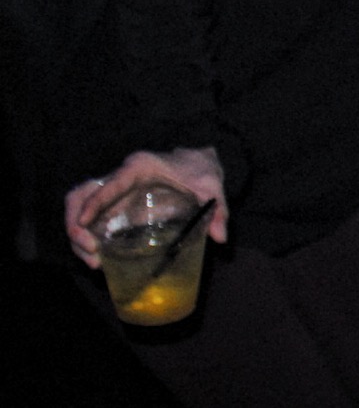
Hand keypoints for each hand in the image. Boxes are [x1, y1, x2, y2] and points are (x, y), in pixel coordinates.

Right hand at [64, 147, 227, 268]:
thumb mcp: (210, 184)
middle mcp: (119, 177)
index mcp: (139, 167)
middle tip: (92, 252)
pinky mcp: (114, 203)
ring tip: (95, 261)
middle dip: (76, 225)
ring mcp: (113, 190)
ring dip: (78, 235)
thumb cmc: (199, 168)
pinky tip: (100, 257)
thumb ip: (217, 208)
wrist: (197, 159)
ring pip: (79, 207)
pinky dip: (88, 236)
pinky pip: (90, 217)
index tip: (84, 224)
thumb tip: (220, 237)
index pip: (108, 183)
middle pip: (81, 195)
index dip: (93, 203)